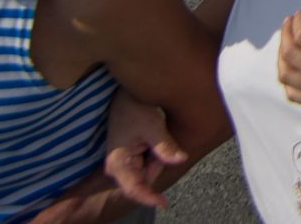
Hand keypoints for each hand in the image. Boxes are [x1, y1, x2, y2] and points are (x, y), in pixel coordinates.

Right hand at [101, 91, 186, 209]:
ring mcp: (124, 164)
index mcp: (118, 163)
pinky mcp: (131, 159)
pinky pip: (148, 164)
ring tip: (156, 134)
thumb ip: (164, 146)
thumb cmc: (136, 108)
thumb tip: (181, 160)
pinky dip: (156, 155)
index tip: (164, 204)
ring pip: (148, 172)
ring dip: (158, 159)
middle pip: (145, 180)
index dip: (149, 198)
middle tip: (160, 139)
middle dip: (158, 165)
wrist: (126, 96)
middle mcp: (119, 168)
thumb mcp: (152, 125)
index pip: (134, 189)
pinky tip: (155, 138)